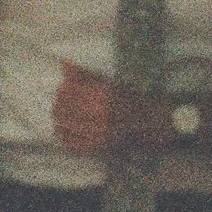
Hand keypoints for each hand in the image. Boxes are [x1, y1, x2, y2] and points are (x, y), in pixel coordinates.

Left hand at [51, 60, 169, 154]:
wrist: (152, 123)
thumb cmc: (132, 99)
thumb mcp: (111, 84)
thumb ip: (86, 75)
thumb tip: (65, 63)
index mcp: (102, 95)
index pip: (68, 92)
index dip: (63, 90)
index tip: (64, 89)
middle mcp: (98, 114)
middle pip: (62, 109)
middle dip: (59, 105)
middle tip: (62, 104)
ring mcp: (97, 133)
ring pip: (62, 127)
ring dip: (60, 121)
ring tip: (65, 117)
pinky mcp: (97, 148)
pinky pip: (70, 144)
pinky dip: (65, 137)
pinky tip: (69, 131)